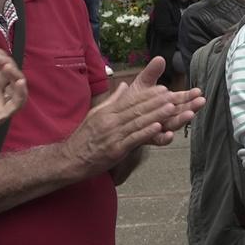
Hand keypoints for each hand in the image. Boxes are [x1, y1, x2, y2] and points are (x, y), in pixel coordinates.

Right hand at [62, 79, 189, 175]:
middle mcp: (110, 121)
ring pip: (138, 122)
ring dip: (156, 115)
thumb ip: (113, 100)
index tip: (163, 89)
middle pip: (137, 109)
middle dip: (157, 102)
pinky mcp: (115, 150)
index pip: (131, 101)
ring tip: (171, 108)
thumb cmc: (85, 138)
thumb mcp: (96, 114)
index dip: (148, 95)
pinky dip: (146, 133)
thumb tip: (124, 85)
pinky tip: (158, 128)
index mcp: (106, 112)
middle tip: (173, 95)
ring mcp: (113, 135)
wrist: (70, 159)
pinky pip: (133, 139)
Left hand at [128, 56, 204, 139]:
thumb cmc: (130, 103)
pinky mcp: (148, 139)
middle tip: (200, 101)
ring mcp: (158, 128)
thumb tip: (160, 58)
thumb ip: (151, 73)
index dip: (189, 95)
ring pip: (172, 125)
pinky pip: (158, 140)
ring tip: (190, 115)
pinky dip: (164, 138)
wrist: (114, 121)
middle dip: (191, 106)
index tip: (198, 91)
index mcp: (164, 103)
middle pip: (180, 111)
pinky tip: (169, 135)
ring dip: (182, 120)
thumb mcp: (141, 85)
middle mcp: (164, 116)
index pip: (180, 98)